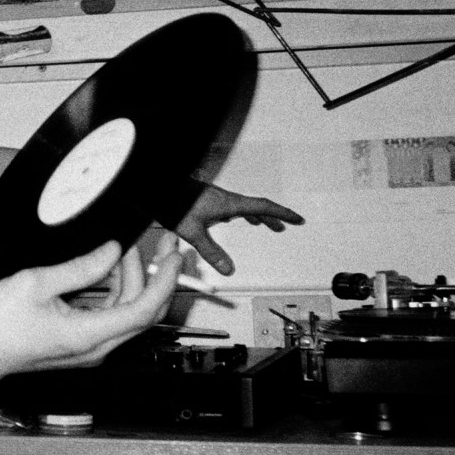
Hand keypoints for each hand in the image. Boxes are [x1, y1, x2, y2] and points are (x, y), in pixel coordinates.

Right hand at [0, 237, 181, 379]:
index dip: (165, 280)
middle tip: (156, 246)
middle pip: (141, 310)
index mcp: (89, 334)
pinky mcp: (78, 343)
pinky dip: (114, 291)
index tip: (173, 256)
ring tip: (121, 252)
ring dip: (132, 281)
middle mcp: (95, 347)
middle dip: (154, 275)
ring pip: (126, 312)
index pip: (145, 308)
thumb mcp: (35, 283)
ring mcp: (88, 348)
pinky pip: (109, 316)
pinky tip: (104, 271)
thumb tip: (110, 252)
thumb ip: (80, 267)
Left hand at [175, 184, 303, 274]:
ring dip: (255, 215)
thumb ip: (211, 251)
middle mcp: (224, 198)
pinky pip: (229, 205)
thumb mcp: (193, 232)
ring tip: (261, 223)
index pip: (263, 207)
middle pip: (255, 207)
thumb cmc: (173, 202)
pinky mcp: (205, 198)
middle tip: (282, 226)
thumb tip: (227, 268)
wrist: (158, 186)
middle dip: (271, 217)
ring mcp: (215, 196)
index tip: (297, 218)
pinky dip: (238, 213)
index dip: (282, 213)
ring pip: (242, 206)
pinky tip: (229, 218)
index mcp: (228, 203)